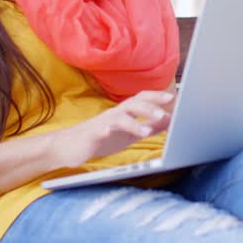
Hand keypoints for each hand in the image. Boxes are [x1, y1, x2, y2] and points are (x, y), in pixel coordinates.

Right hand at [54, 89, 174, 167]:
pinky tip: (110, 133)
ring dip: (134, 123)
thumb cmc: (103, 137)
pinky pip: (99, 131)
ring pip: (119, 117)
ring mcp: (103, 123)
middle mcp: (115, 114)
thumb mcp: (130, 132)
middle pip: (133, 104)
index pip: (141, 99)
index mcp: (125, 112)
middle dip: (149, 107)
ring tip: (146, 132)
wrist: (71, 145)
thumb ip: (149, 126)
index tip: (172, 97)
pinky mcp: (92, 135)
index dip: (156, 97)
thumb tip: (170, 120)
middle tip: (164, 114)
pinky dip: (106, 130)